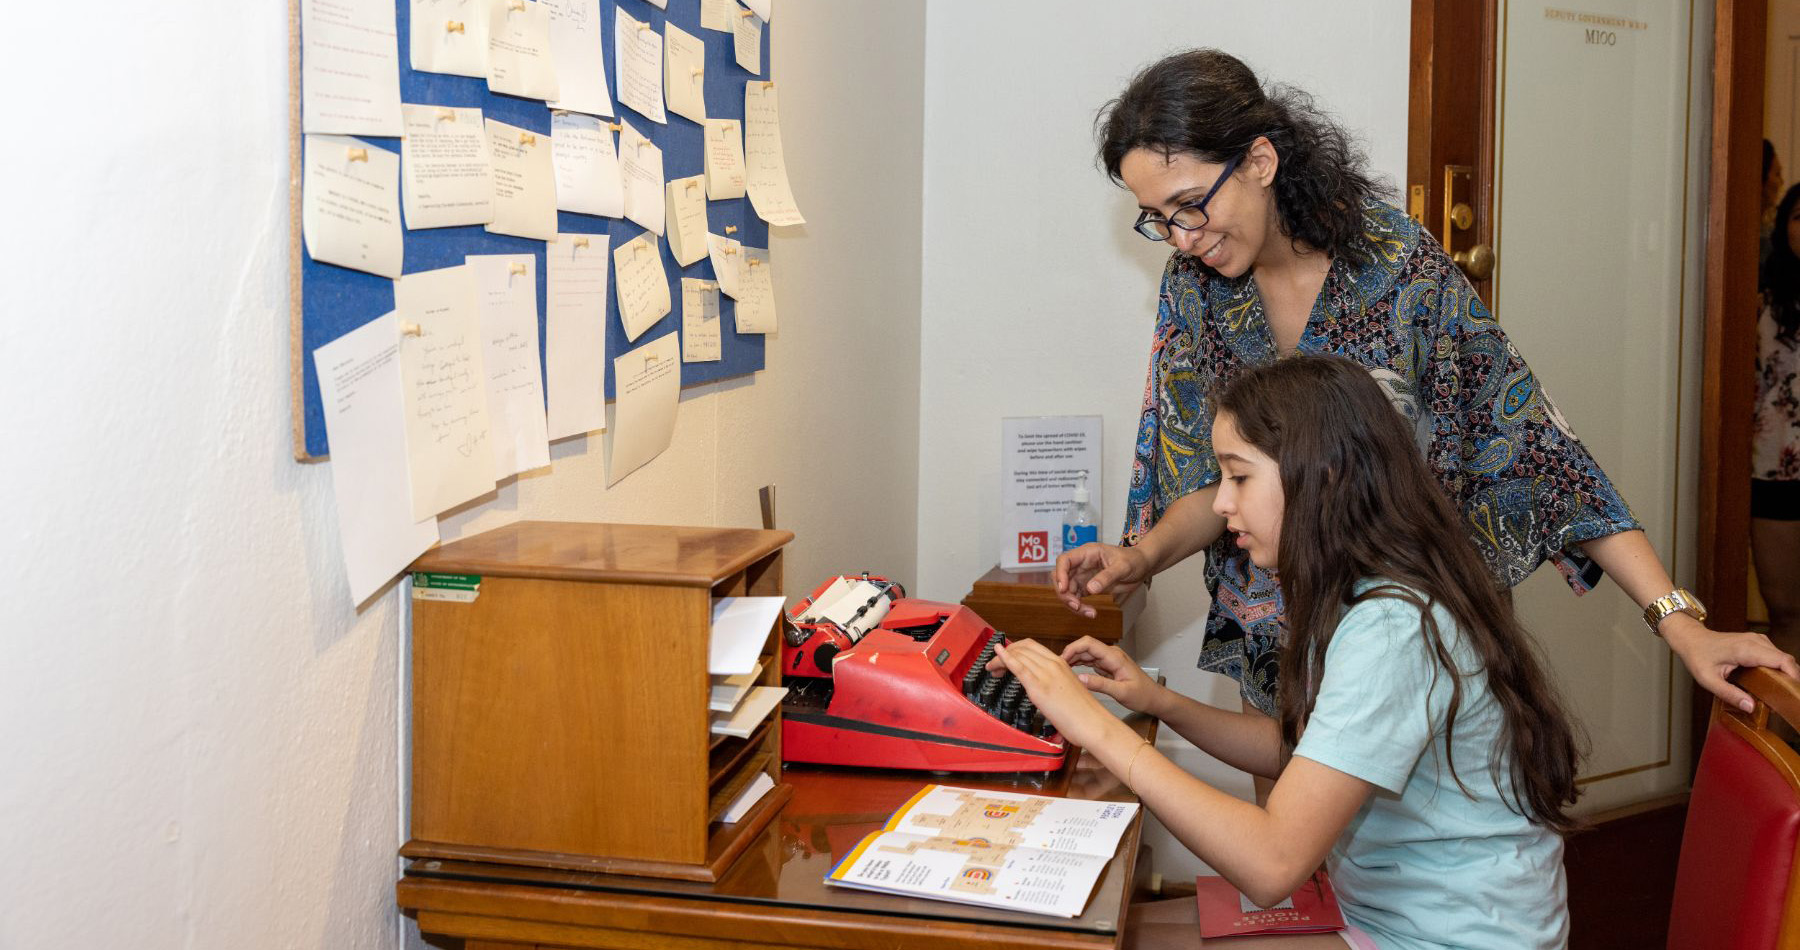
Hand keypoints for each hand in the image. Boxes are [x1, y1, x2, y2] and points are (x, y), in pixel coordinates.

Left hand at [990, 638, 1115, 748]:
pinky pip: (1019, 667)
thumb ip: (1054, 683)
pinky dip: (1005, 658)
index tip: (1005, 658)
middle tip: (995, 666)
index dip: (1015, 649)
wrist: (1094, 723)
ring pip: (1019, 656)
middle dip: (1005, 653)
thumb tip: (1041, 686)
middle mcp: (1053, 664)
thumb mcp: (1067, 689)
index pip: (1032, 646)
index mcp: (1061, 663)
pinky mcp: (1040, 687)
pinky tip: (996, 655)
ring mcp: (1046, 674)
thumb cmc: (1084, 712)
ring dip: (1000, 660)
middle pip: (1023, 648)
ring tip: (992, 669)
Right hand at [1053, 543, 1150, 616]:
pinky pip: (1076, 598)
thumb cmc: (1134, 560)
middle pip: (1061, 578)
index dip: (1060, 574)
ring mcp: (1083, 576)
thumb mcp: (1123, 567)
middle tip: (1076, 606)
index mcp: (1087, 553)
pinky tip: (1091, 613)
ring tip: (1089, 613)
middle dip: (1064, 593)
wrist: (1142, 567)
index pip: (1064, 560)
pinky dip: (1080, 608)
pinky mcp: (1087, 587)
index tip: (1064, 589)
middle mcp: (1081, 564)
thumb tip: (1090, 589)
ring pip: (1067, 591)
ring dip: (1072, 604)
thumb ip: (1107, 577)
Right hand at [1058, 636, 1164, 715]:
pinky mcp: (1107, 666)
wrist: (1154, 698)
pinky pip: (1090, 661)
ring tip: (1060, 670)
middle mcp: (1111, 655)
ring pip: (1086, 654)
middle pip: (1085, 647)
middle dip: (1069, 654)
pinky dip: (1079, 664)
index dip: (1073, 648)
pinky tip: (1071, 671)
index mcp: (1114, 657)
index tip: (1061, 660)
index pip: (1089, 643)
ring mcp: (1109, 660)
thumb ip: (1100, 684)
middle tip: (1056, 667)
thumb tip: (1080, 678)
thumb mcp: (1121, 692)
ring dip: (1073, 659)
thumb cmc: (1142, 695)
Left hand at [1661, 614, 1799, 712]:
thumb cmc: (1697, 656)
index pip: (1782, 661)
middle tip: (1787, 700)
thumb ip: (1729, 694)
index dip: (1794, 677)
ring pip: (1783, 658)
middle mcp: (1756, 641)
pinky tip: (1771, 683)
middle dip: (1791, 680)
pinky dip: (1778, 669)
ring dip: (1785, 675)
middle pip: (1787, 660)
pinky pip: (1776, 656)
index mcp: (1746, 649)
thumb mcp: (1708, 680)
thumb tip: (1751, 707)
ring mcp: (1758, 640)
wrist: (1691, 639)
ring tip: (1779, 694)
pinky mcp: (1758, 642)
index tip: (1794, 694)